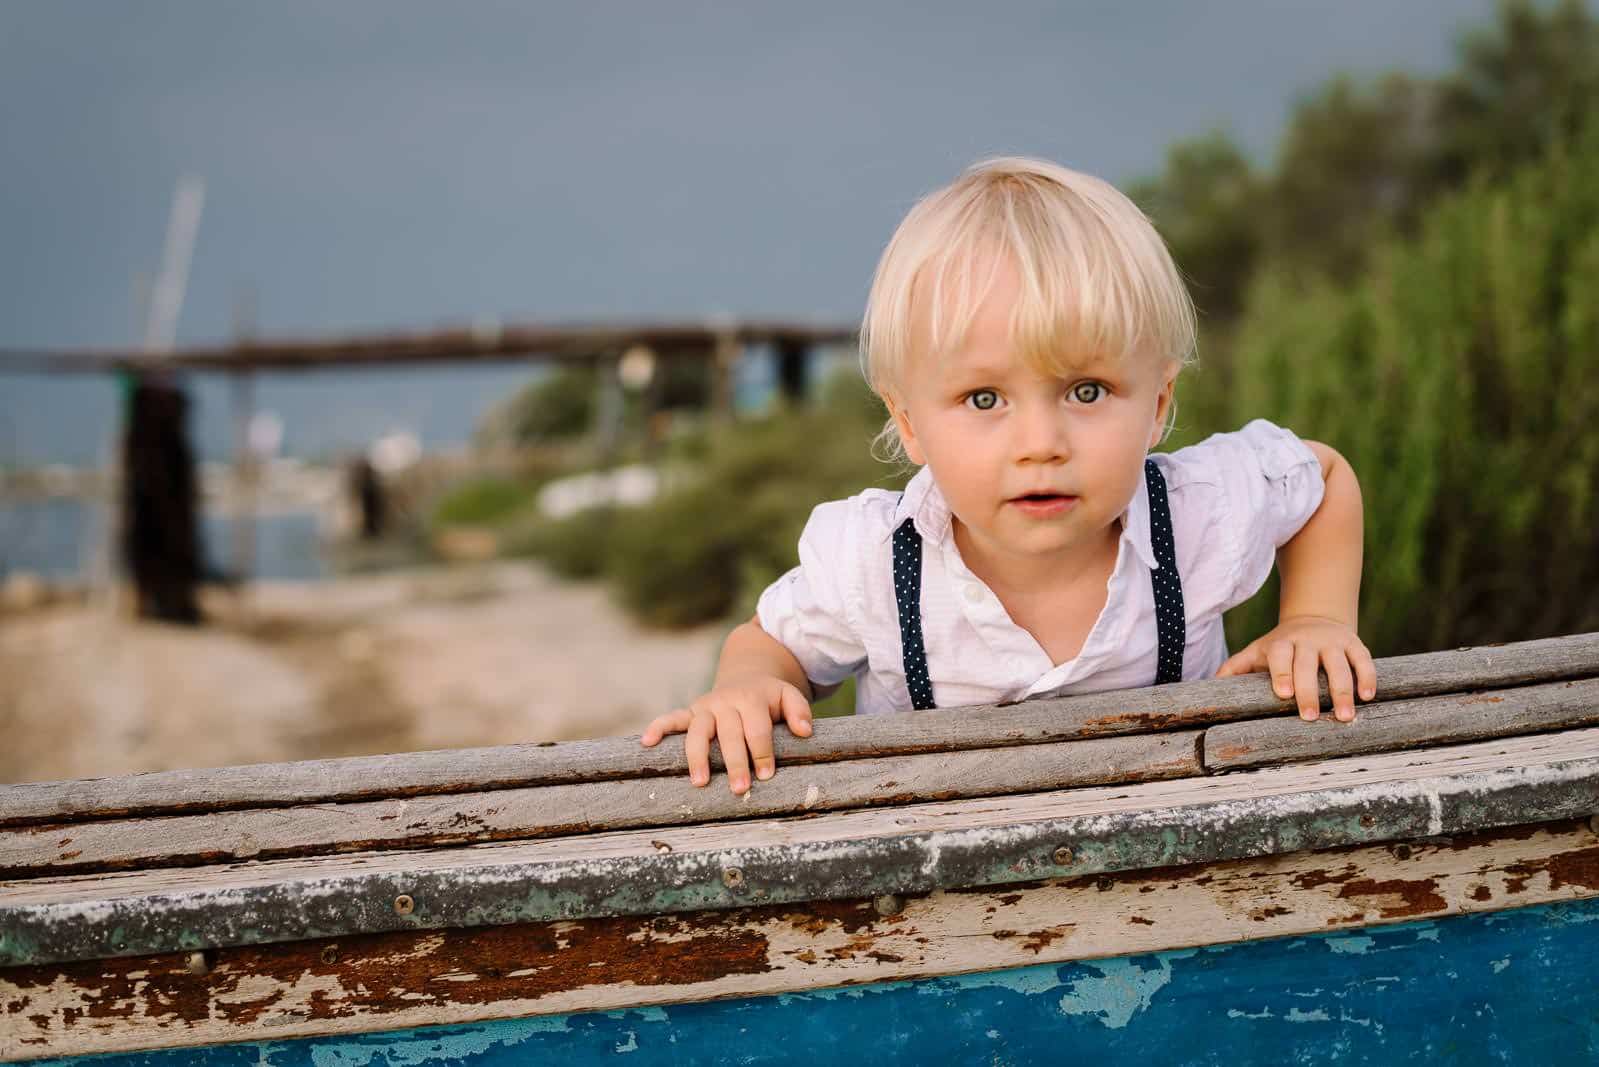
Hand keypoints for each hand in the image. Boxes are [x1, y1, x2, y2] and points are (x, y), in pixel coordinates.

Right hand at [640, 674, 812, 793]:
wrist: (747, 676)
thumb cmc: (770, 698)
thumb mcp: (789, 696)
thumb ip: (799, 711)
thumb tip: (805, 731)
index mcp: (751, 699)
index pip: (756, 729)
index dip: (762, 752)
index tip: (766, 775)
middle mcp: (725, 702)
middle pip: (728, 734)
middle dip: (734, 762)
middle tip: (739, 788)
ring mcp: (705, 707)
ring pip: (698, 731)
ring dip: (697, 756)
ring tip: (700, 782)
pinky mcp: (690, 712)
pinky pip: (671, 718)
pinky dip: (658, 727)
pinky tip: (646, 743)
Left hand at [1216, 615, 1375, 722]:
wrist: (1314, 619)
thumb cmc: (1281, 647)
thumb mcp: (1257, 652)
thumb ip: (1236, 668)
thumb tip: (1211, 686)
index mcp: (1282, 643)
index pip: (1281, 656)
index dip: (1282, 673)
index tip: (1283, 695)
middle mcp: (1308, 641)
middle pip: (1309, 665)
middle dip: (1310, 691)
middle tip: (1311, 717)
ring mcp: (1333, 642)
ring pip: (1340, 666)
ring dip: (1343, 691)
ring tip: (1344, 717)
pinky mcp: (1355, 644)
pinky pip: (1363, 660)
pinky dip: (1367, 677)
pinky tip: (1367, 697)